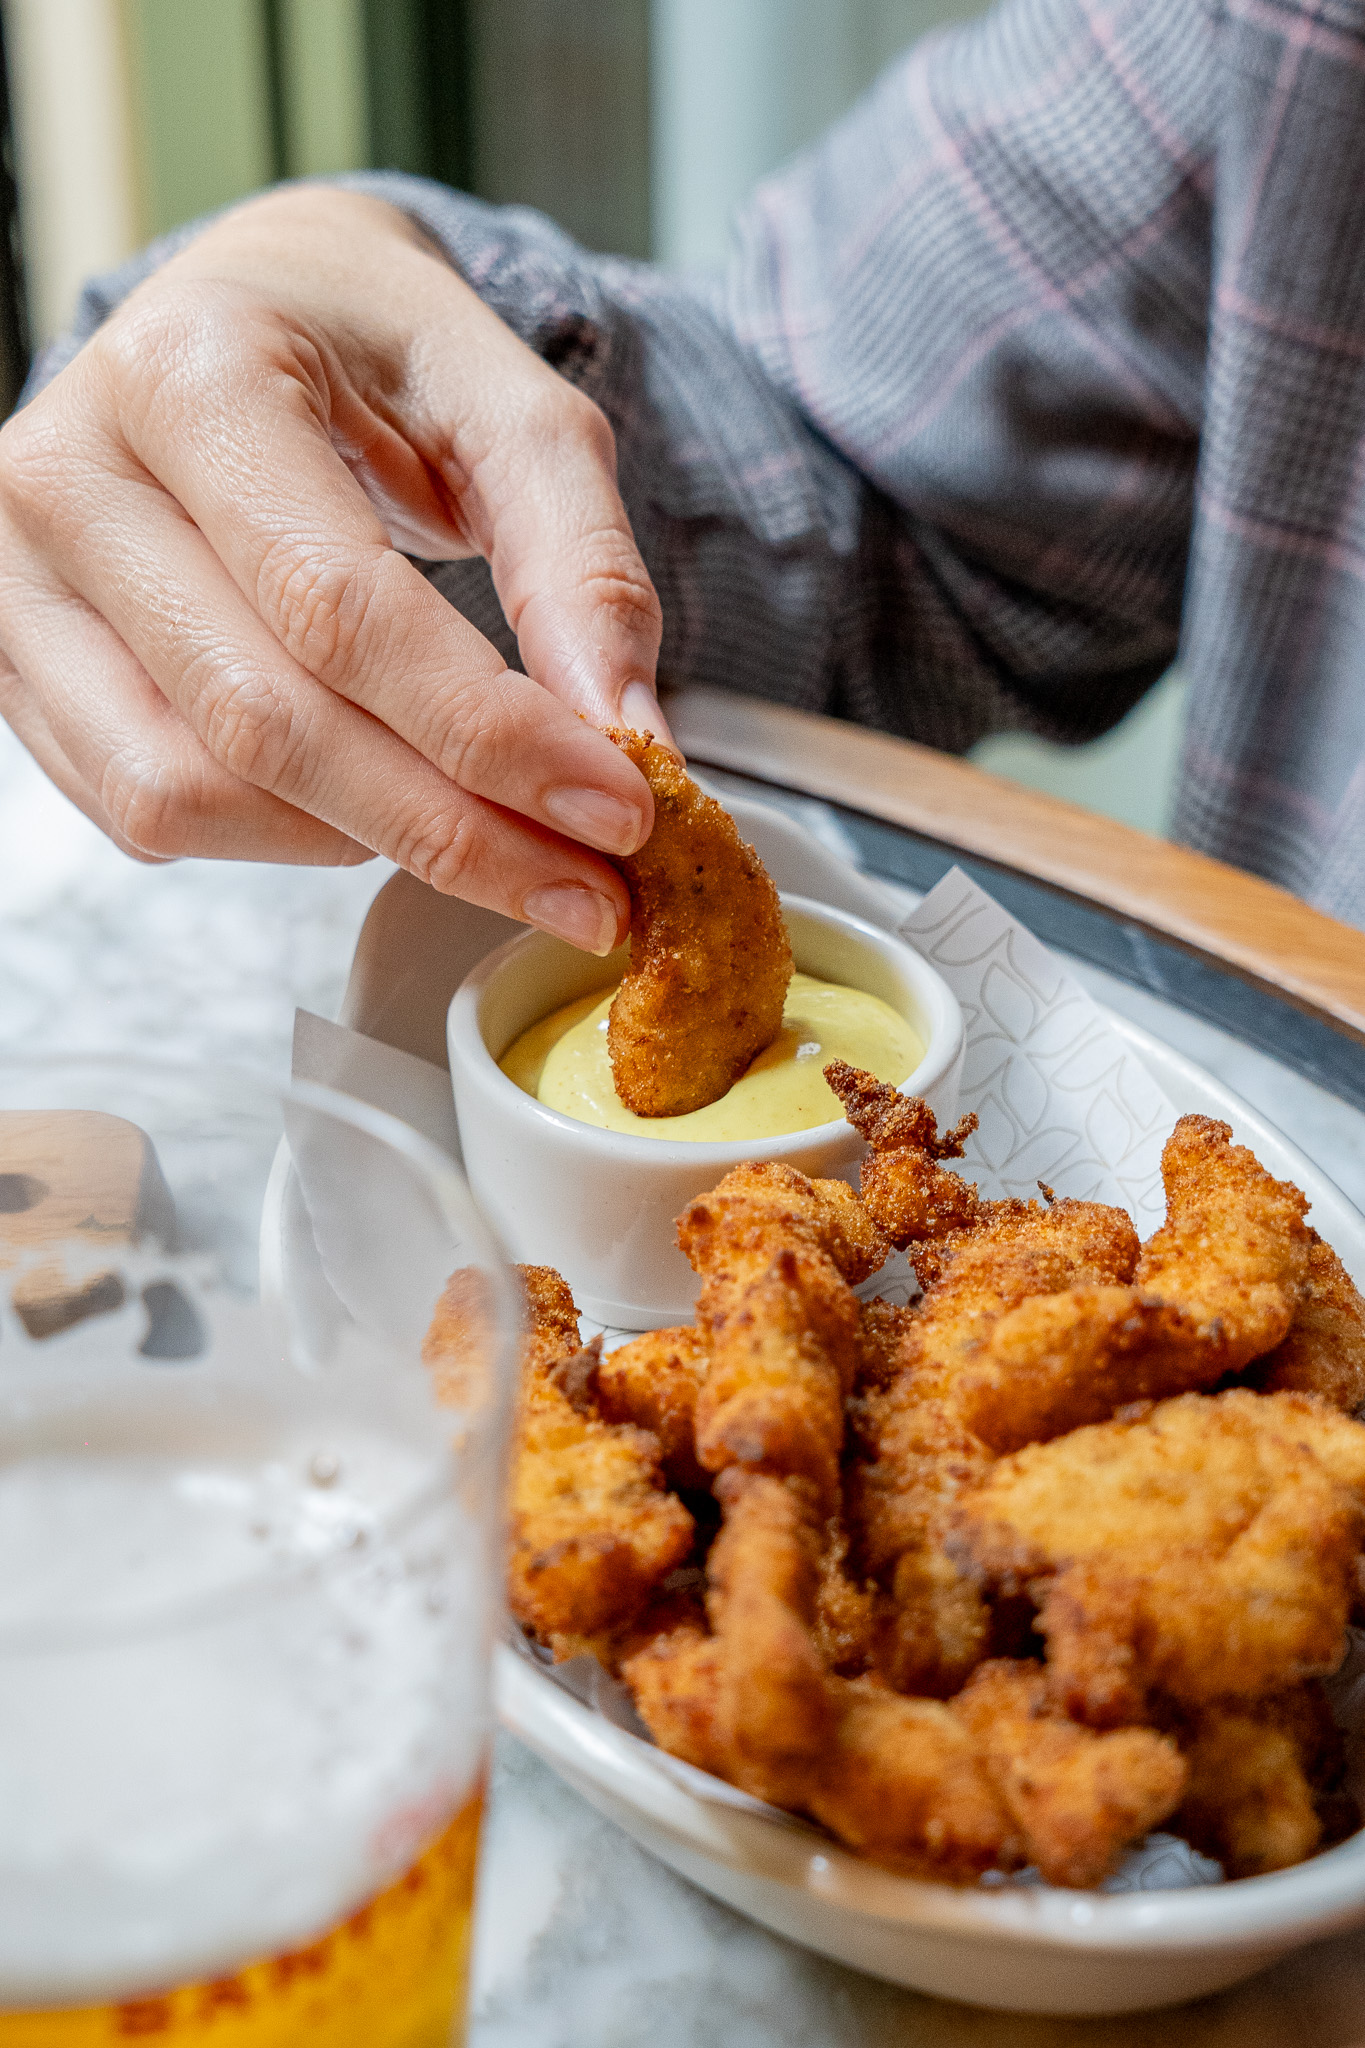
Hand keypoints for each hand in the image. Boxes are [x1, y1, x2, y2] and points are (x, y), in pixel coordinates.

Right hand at [0, 185, 674, 952]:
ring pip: (192, 790)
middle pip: (267, 722)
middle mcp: (69, 475)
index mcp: (189, 376)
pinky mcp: (17, 660)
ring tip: (482, 820)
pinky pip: (145, 809)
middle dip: (454, 830)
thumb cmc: (369, 353)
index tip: (619, 811)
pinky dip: (281, 837)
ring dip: (366, 842)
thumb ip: (580, 561)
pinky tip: (370, 798)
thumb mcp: (506, 404)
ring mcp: (19, 579)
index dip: (490, 734)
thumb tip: (624, 735)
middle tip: (591, 888)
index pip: (341, 610)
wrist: (240, 313)